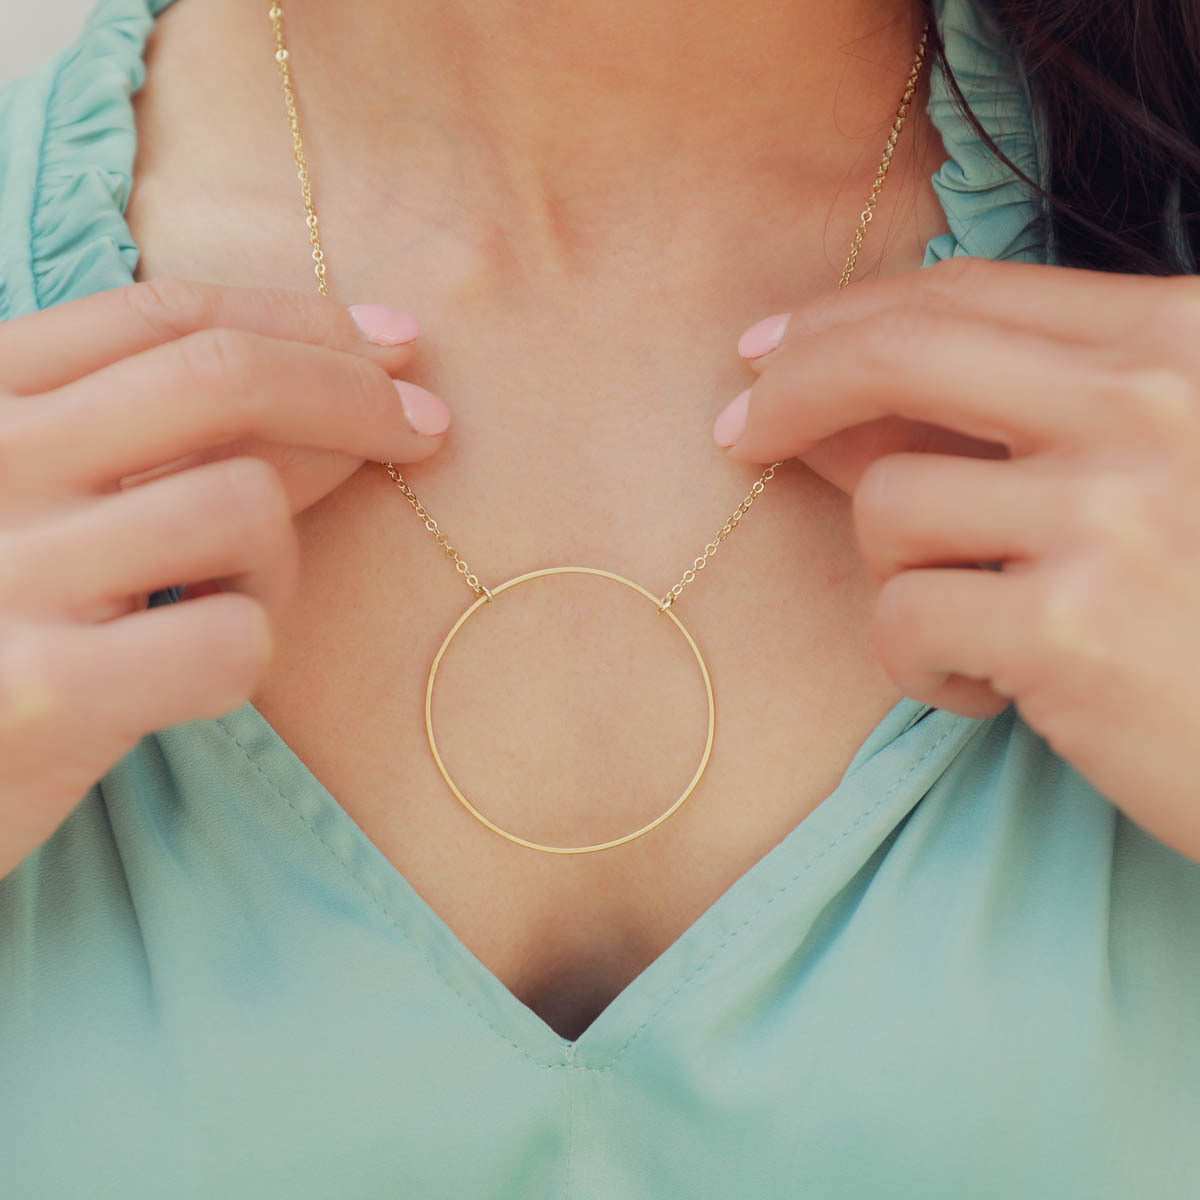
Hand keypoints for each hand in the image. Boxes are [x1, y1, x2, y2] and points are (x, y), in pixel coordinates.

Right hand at [0, 278, 448, 878]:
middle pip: (223, 378)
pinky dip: (251, 649)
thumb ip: (162, 435)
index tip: (395, 341)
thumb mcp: (53, 501)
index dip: (301, 320)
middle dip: (355, 392)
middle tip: (426, 425)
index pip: (166, 317)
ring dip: (281, 558)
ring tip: (237, 601)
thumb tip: (352, 376)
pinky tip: (202, 671)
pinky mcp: (46, 694)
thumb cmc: (1, 624)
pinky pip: (233, 638)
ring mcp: (10, 574)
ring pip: (244, 507)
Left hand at [719, 257, 1199, 861]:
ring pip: (891, 507)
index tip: (769, 351)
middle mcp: (1150, 405)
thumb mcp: (1151, 475)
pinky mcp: (1073, 627)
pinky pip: (903, 618)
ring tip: (966, 624)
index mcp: (1181, 343)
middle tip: (735, 431)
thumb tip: (839, 414)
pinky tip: (985, 689)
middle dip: (791, 386)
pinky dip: (920, 664)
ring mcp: (1112, 513)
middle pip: (902, 355)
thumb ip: (1014, 426)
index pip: (968, 298)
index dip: (845, 317)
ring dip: (895, 571)